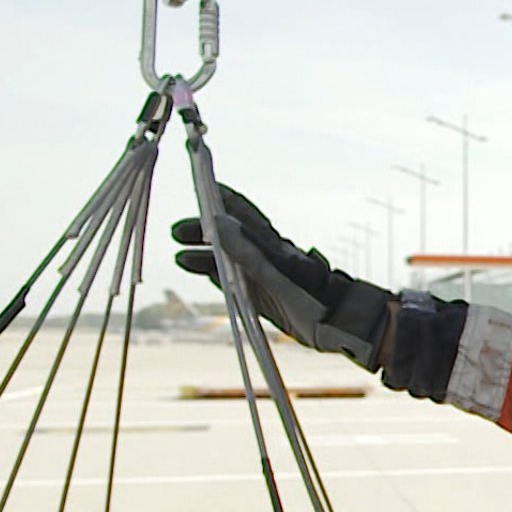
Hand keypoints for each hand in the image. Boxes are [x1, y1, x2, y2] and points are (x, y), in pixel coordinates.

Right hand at [172, 186, 393, 369]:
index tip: (201, 185)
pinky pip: (231, 281)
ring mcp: (261, 275)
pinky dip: (213, 275)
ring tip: (179, 257)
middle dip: (202, 230)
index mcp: (271, 242)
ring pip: (226, 259)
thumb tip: (218, 221)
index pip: (241, 211)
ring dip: (203, 255)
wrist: (335, 326)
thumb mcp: (277, 269)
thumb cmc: (312, 294)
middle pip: (227, 235)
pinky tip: (196, 271)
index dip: (221, 198)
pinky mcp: (260, 296)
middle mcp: (264, 255)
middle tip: (176, 232)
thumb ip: (248, 248)